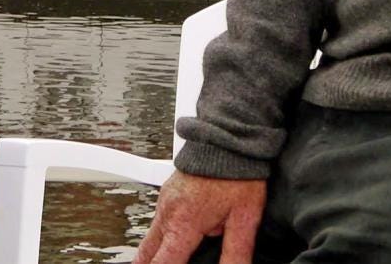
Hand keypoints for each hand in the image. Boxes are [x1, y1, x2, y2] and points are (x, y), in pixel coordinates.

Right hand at [136, 171, 265, 263]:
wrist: (229, 138)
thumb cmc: (237, 173)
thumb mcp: (245, 219)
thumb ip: (236, 253)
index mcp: (183, 223)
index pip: (161, 263)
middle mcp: (168, 212)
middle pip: (145, 254)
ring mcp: (164, 201)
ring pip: (149, 238)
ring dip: (156, 253)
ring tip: (171, 259)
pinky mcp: (167, 192)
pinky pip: (157, 221)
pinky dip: (162, 236)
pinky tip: (178, 240)